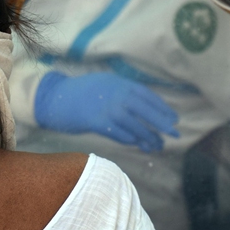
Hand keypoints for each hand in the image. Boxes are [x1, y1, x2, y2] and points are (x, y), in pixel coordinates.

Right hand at [34, 72, 179, 152]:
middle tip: (175, 134)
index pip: (147, 96)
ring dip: (148, 137)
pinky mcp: (97, 123)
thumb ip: (123, 92)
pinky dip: (130, 140)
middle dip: (162, 123)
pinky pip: (120, 134)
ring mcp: (107, 109)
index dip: (162, 108)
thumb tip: (143, 107)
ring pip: (135, 126)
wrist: (54, 98)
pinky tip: (137, 144)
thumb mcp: (105, 84)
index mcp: (119, 83)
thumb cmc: (80, 92)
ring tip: (157, 145)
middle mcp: (116, 94)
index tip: (174, 119)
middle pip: (145, 111)